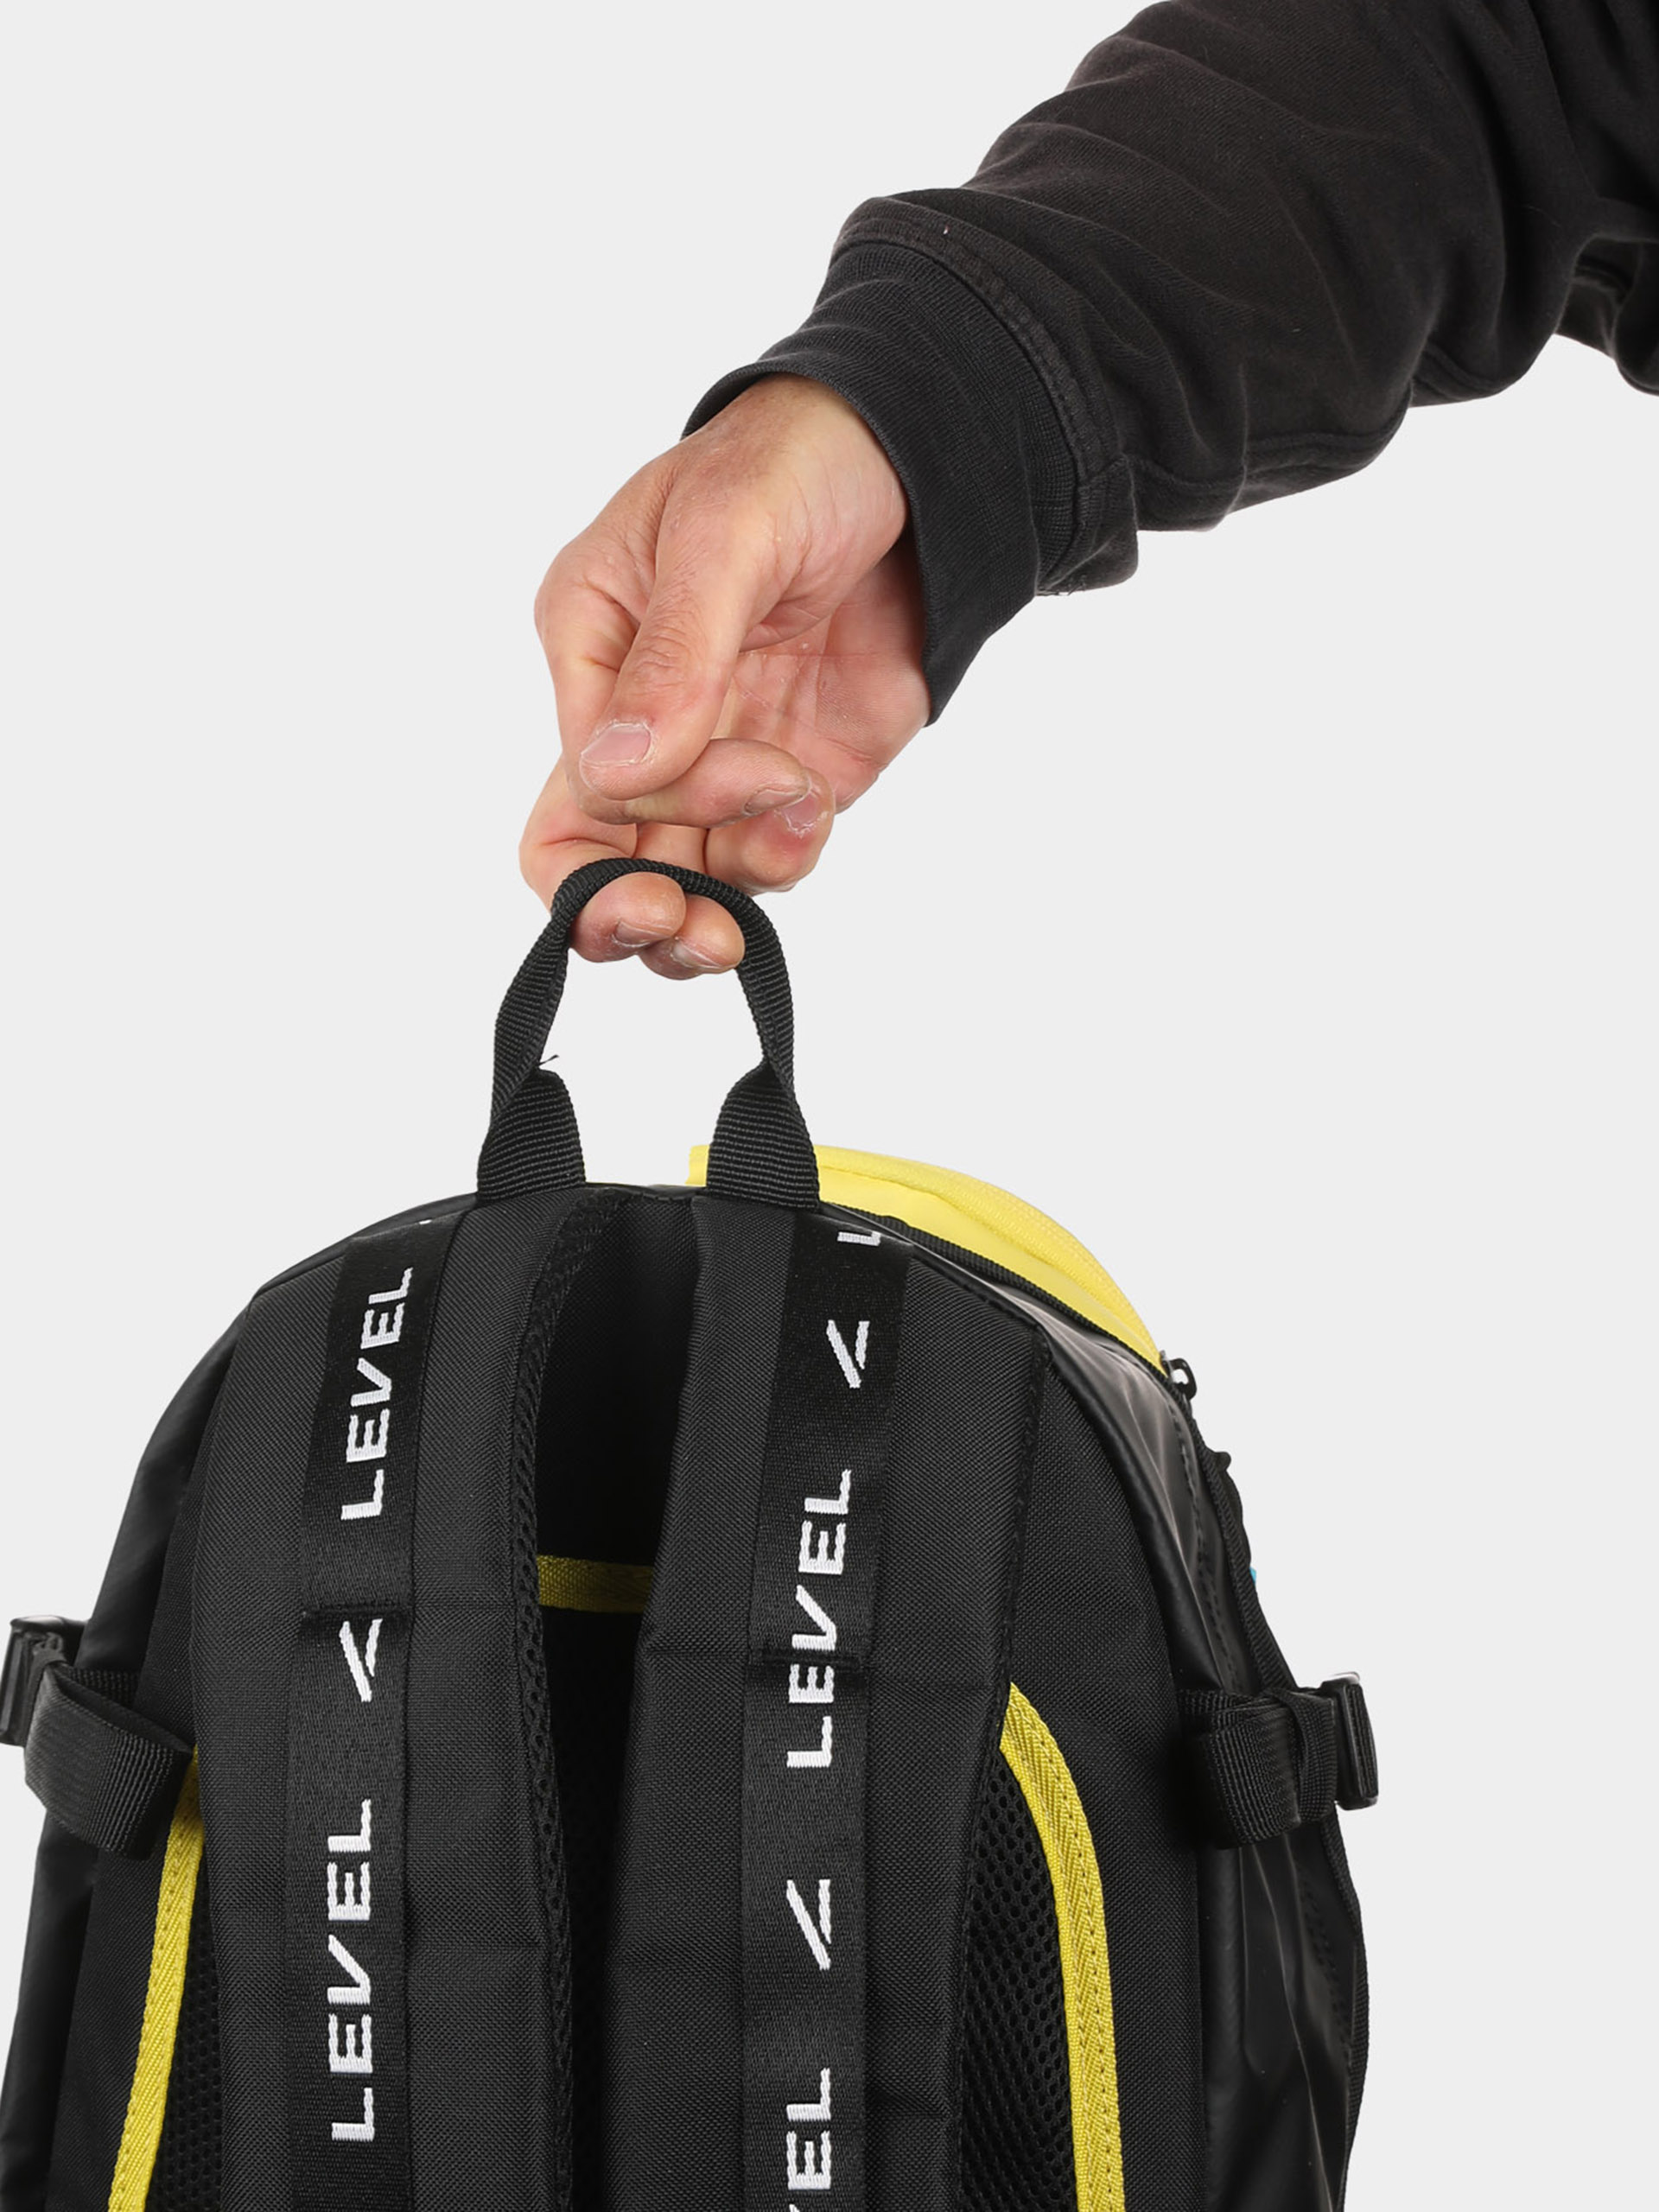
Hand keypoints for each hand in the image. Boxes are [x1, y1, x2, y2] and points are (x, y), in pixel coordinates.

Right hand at [521, 374, 926, 975]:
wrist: (915, 465)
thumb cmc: (797, 464)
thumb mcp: (726, 535)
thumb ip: (676, 655)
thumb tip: (615, 769)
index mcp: (589, 645)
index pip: (577, 787)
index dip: (644, 814)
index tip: (722, 794)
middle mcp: (637, 716)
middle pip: (598, 859)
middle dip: (640, 913)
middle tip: (700, 937)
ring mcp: (712, 757)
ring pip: (681, 880)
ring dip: (729, 891)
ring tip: (799, 812)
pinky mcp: (783, 780)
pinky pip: (761, 863)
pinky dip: (788, 857)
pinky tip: (817, 800)